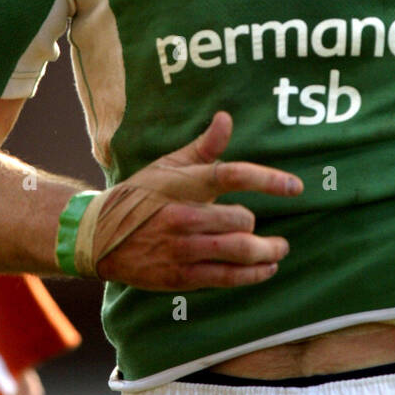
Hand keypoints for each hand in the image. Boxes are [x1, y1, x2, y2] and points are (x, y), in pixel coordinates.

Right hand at [95, 111, 300, 290]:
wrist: (99, 236)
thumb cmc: (141, 195)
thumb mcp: (169, 166)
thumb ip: (205, 146)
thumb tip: (226, 117)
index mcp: (185, 184)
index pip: (231, 175)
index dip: (267, 180)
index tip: (296, 186)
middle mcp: (184, 215)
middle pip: (240, 221)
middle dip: (259, 228)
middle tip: (274, 234)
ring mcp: (181, 248)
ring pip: (236, 252)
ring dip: (266, 254)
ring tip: (279, 251)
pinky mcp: (179, 276)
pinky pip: (224, 277)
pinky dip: (251, 275)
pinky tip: (265, 270)